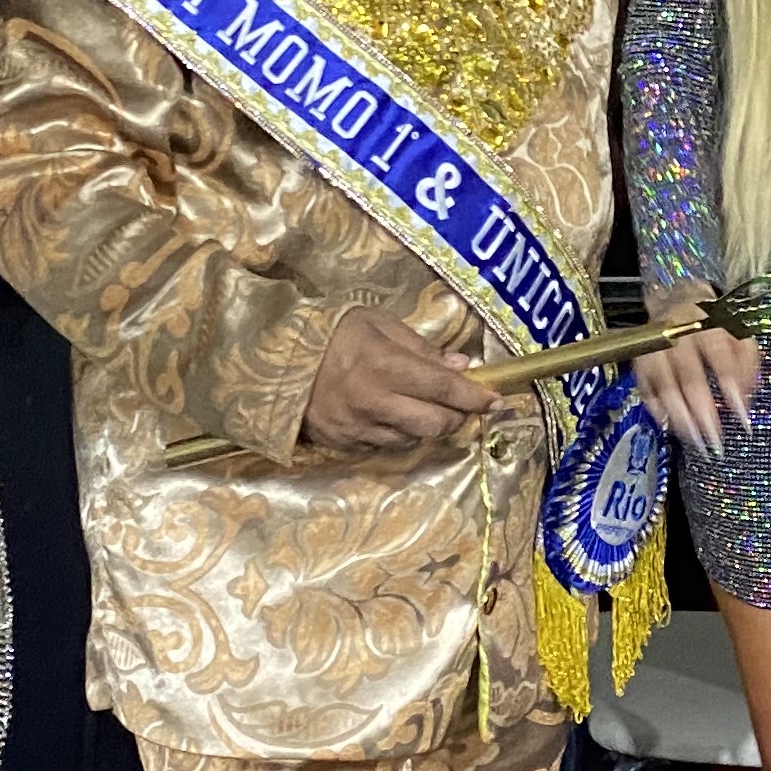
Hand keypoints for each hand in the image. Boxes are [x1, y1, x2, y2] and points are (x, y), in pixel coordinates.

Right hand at [300, 310, 496, 455]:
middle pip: (435, 424)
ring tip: (416, 406)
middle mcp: (373, 402)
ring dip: (425, 426)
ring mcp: (357, 428)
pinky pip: (384, 446)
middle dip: (456, 417)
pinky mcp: (343, 445)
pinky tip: (386, 415)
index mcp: (383, 365)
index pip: (443, 387)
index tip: (497, 401)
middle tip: (458, 405)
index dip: (475, 397)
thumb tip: (461, 367)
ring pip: (412, 440)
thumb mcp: (377, 323)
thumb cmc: (331, 333)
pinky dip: (395, 434)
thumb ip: (421, 347)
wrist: (273, 360)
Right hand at [629, 283, 763, 456]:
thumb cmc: (712, 321)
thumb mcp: (738, 330)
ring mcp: (654, 348)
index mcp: (705, 319)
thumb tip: (744, 398)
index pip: (718, 352)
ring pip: (663, 384)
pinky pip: (646, 388)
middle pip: (688, 373)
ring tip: (694, 437)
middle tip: (713, 435)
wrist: (675, 298)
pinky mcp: (639, 361)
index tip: (740, 413)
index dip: (730, 383)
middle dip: (701, 407)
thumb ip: (746, 361)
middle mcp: (677, 332)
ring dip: (679, 414)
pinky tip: (671, 425)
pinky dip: (657, 409)